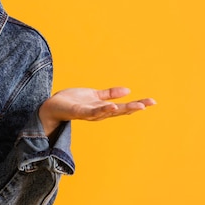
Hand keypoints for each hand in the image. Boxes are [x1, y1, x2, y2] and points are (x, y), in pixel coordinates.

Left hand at [38, 86, 155, 136]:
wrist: (52, 106)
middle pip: (120, 111)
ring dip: (123, 110)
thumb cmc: (72, 101)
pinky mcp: (80, 112)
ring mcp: (90, 114)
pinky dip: (103, 110)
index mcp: (103, 108)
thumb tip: (128, 90)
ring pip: (109, 112)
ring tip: (137, 106)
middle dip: (135, 107)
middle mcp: (99, 113)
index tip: (152, 101)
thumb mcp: (94, 95)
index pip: (123, 107)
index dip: (138, 104)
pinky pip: (93, 112)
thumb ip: (109, 94)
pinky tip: (113, 106)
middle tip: (150, 103)